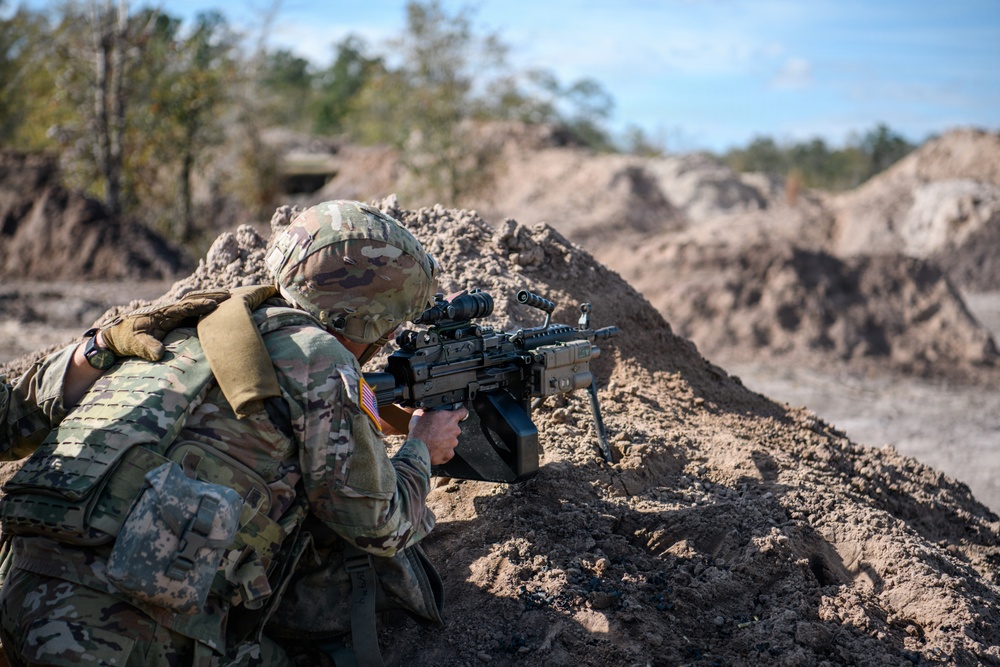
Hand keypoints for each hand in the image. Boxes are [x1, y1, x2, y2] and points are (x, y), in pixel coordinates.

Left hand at [101, 290, 230, 360]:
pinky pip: (194, 312)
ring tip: (229, 297)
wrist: (117, 335)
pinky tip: (218, 311)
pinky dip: (206, 309)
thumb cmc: (125, 338)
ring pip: (195, 303)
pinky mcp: (175, 320)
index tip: (214, 305)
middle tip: (230, 295)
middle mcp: (170, 310)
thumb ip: (146, 346)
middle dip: (211, 296)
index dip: (199, 305)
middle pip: (194, 299)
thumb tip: (159, 354)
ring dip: (211, 298)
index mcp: (163, 313)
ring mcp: (173, 314)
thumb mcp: (133, 343)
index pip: (184, 307)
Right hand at [407, 407, 467, 464]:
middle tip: (436, 431)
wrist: (417, 448)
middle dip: (447, 430)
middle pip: (454, 428)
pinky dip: (442, 451)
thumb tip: (424, 411)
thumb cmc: (419, 431)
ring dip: (444, 441)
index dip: (460, 412)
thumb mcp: (419, 414)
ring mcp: (453, 443)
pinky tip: (434, 449)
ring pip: (451, 441)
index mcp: (450, 418)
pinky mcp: (450, 453)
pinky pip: (448, 451)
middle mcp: (454, 430)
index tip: (459, 413)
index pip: (462, 412)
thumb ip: (427, 411)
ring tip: (433, 441)